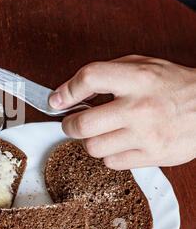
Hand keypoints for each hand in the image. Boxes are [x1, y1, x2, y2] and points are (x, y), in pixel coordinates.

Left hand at [49, 55, 195, 168]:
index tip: (56, 100)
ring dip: (90, 141)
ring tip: (100, 132)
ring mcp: (147, 135)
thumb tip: (64, 93)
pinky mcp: (153, 156)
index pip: (89, 79)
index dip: (66, 91)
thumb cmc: (172, 85)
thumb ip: (103, 74)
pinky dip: (109, 154)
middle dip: (69, 125)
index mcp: (137, 78)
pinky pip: (111, 162)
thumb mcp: (141, 65)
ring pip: (93, 147)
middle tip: (72, 122)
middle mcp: (140, 107)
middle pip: (82, 124)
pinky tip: (118, 143)